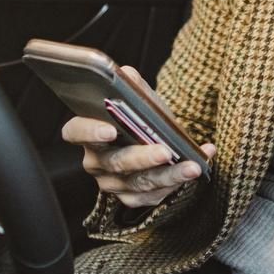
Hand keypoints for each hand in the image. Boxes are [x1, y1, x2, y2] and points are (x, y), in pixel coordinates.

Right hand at [62, 95, 214, 211]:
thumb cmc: (139, 117)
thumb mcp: (135, 97)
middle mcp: (96, 161)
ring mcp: (112, 182)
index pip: (75, 131)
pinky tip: (197, 166)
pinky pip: (152, 196)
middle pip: (116, 161)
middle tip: (165, 151)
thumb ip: (130, 85)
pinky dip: (177, 182)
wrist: (152, 138)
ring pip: (139, 183)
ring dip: (168, 175)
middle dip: (143, 157)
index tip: (110, 129)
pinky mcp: (130, 198)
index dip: (89, 131)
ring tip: (192, 166)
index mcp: (88, 132)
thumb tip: (127, 75)